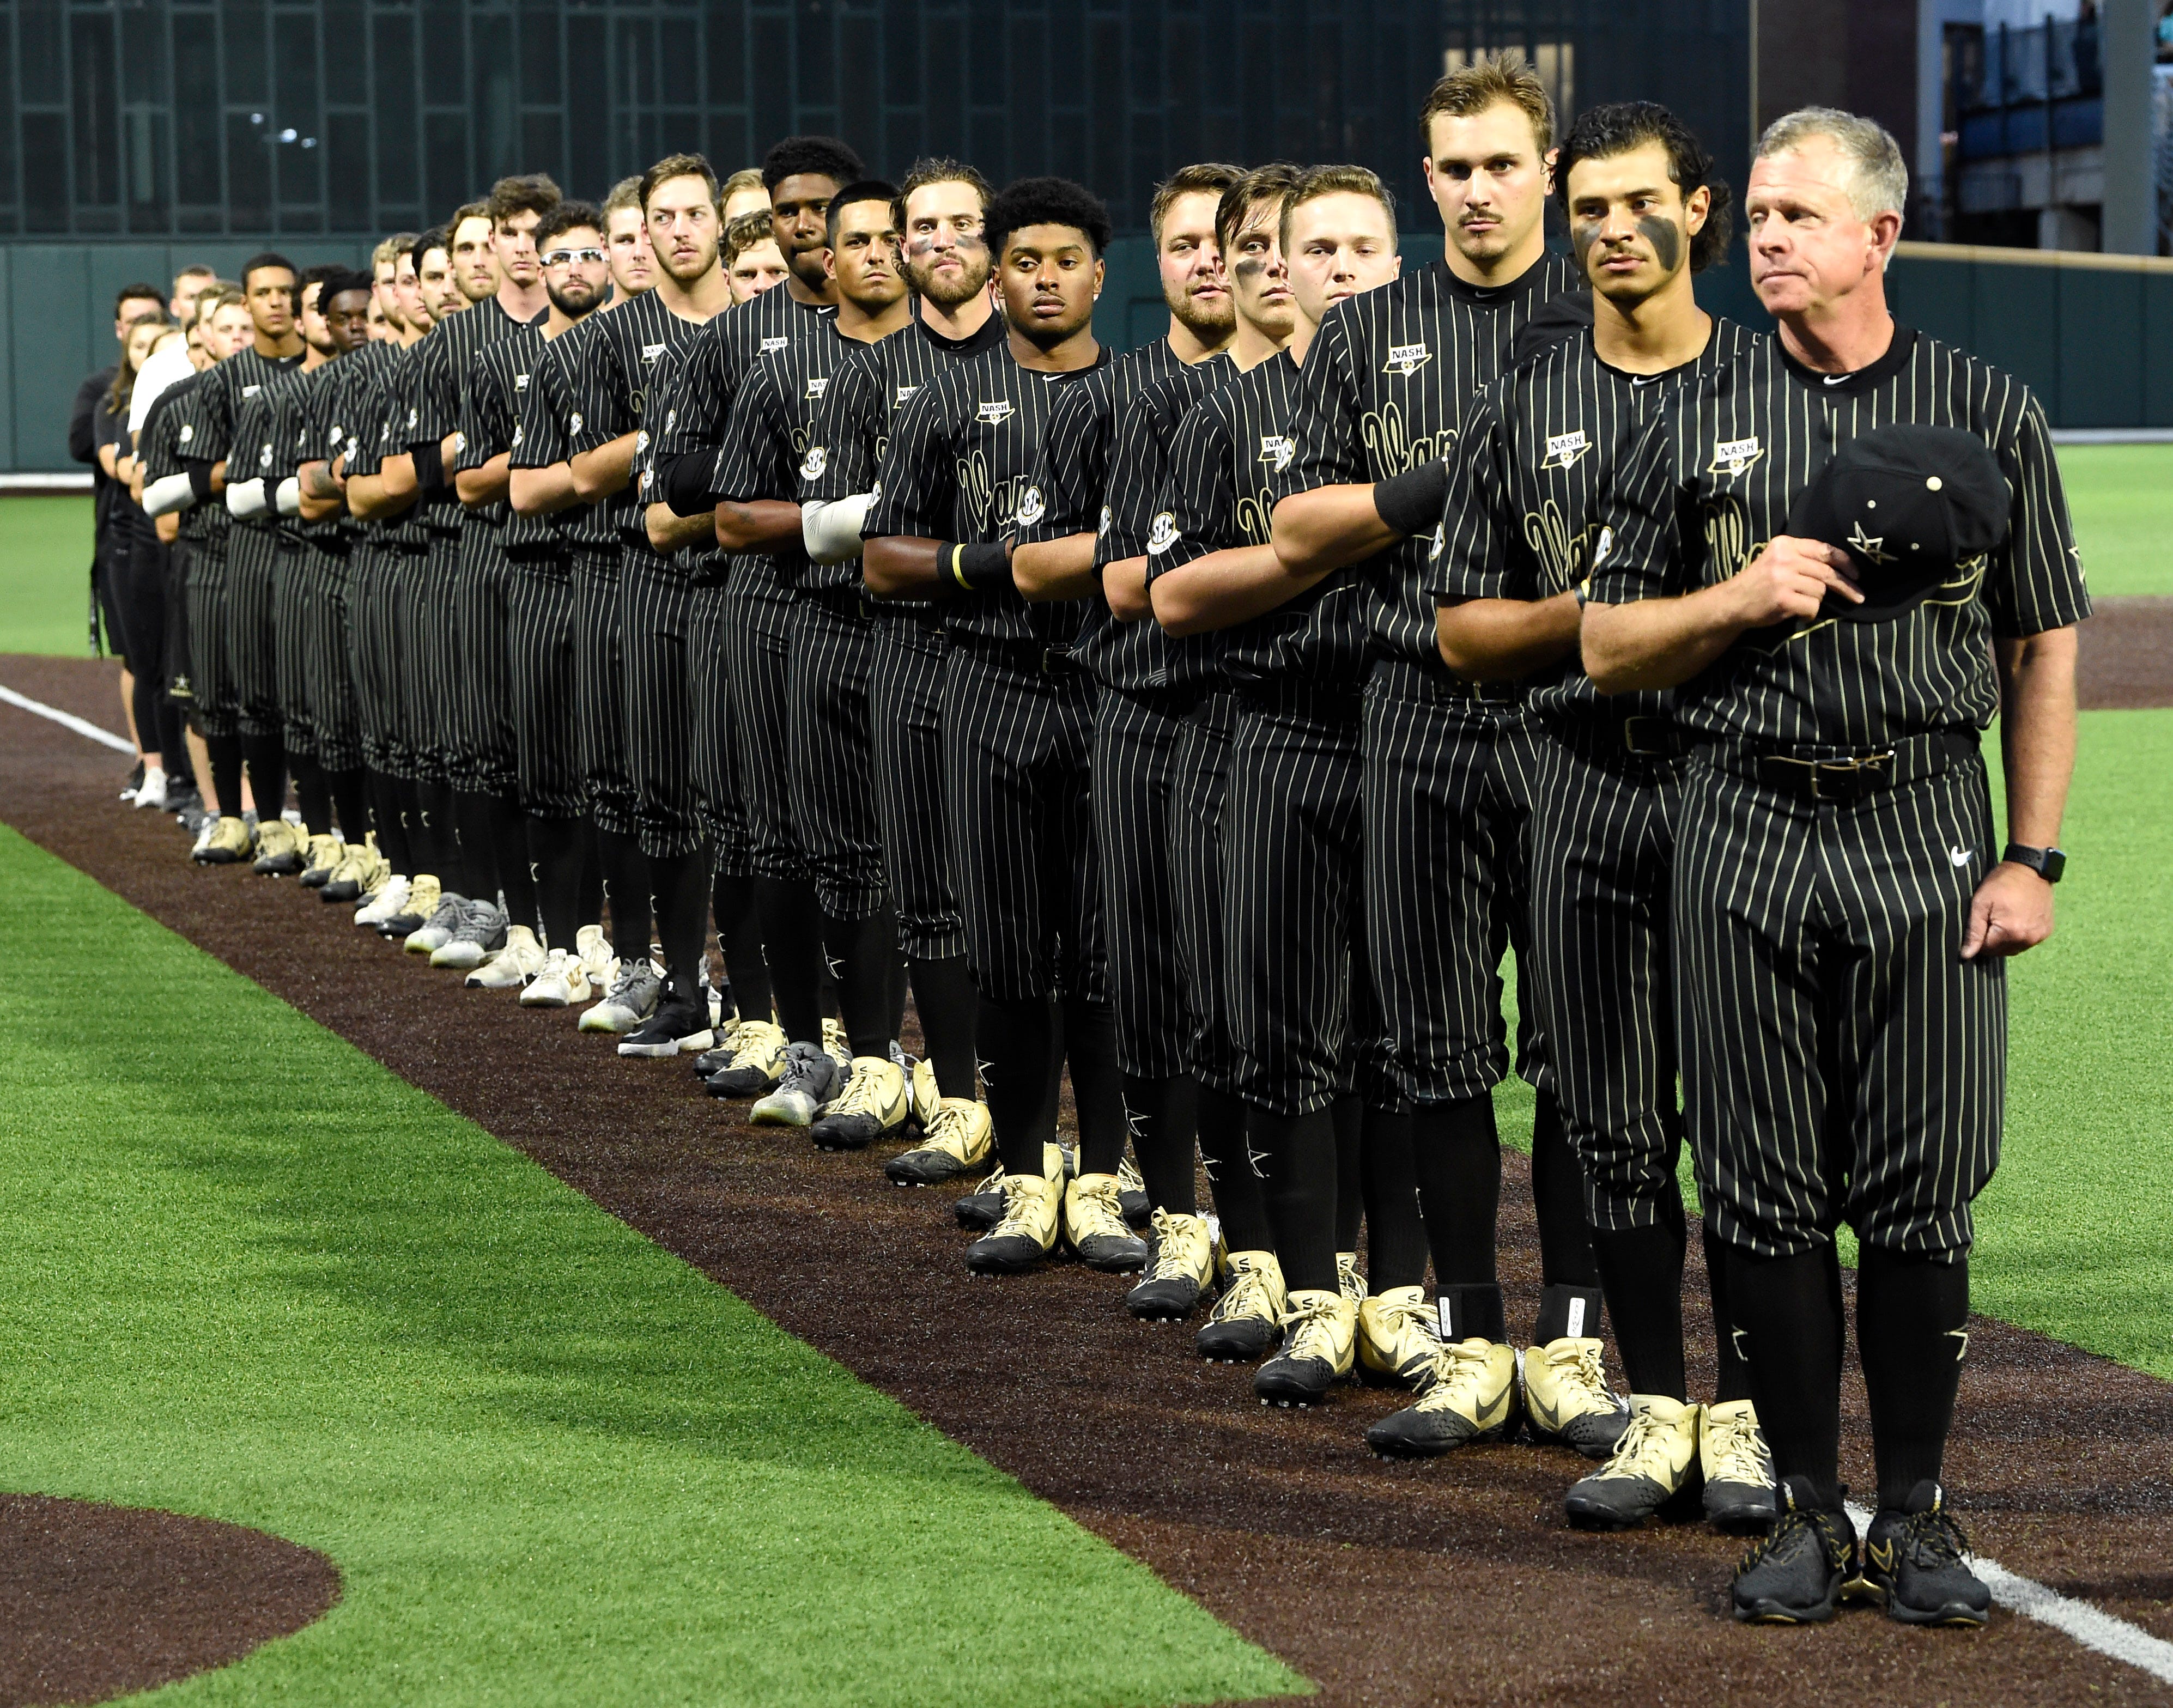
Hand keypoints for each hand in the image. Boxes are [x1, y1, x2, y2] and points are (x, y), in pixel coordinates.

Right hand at [1726, 536, 1860, 625]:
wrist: (1732, 603)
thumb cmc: (1759, 583)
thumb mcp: (1778, 560)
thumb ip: (1802, 558)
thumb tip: (1840, 566)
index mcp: (1785, 544)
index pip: (1824, 550)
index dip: (1845, 562)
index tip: (1857, 574)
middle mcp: (1784, 558)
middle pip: (1827, 572)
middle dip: (1845, 586)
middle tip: (1858, 596)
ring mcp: (1783, 579)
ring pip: (1820, 591)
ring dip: (1815, 601)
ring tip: (1799, 603)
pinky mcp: (1783, 599)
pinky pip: (1812, 607)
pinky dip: (1808, 614)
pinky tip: (1796, 613)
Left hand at [1961, 861, 2054, 959]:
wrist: (2031, 869)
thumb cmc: (2002, 883)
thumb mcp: (1980, 903)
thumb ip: (1974, 931)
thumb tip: (1967, 955)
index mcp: (2010, 933)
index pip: (1986, 950)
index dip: (1979, 937)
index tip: (1982, 920)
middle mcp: (2028, 938)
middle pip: (2001, 951)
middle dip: (1992, 939)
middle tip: (1993, 916)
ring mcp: (2040, 935)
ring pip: (2014, 947)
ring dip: (2006, 938)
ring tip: (2005, 916)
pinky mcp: (2047, 930)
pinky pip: (2027, 941)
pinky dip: (2020, 934)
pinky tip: (2017, 918)